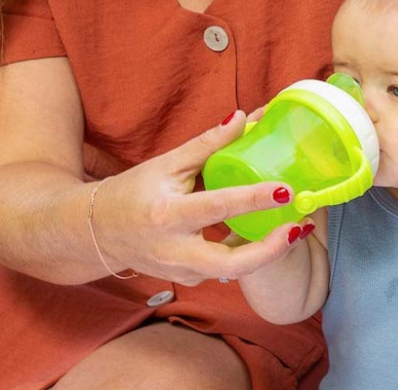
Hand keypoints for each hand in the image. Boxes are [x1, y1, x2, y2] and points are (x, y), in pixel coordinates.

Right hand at [90, 110, 314, 284]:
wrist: (96, 232)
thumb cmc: (132, 193)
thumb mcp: (166, 164)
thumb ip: (207, 145)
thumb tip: (244, 117)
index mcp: (167, 215)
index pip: (218, 207)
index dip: (254, 199)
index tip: (285, 190)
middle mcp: (174, 250)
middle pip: (231, 263)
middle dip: (271, 250)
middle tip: (301, 227)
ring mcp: (181, 271)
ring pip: (232, 270)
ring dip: (267, 251)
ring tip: (297, 226)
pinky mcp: (188, 279)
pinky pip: (225, 268)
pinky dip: (249, 252)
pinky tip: (270, 233)